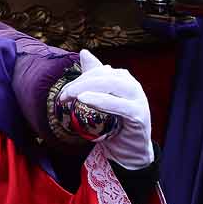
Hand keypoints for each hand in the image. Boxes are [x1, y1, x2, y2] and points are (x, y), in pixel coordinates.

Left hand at [58, 50, 152, 168]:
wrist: (129, 151)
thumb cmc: (115, 124)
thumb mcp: (102, 98)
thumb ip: (94, 77)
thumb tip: (84, 52)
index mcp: (123, 78)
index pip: (98, 72)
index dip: (79, 78)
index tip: (63, 93)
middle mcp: (132, 85)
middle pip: (104, 76)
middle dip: (81, 82)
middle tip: (64, 95)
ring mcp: (138, 99)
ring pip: (113, 85)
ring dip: (89, 88)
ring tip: (72, 94)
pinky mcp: (139, 115)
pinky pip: (120, 105)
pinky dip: (102, 101)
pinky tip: (85, 99)